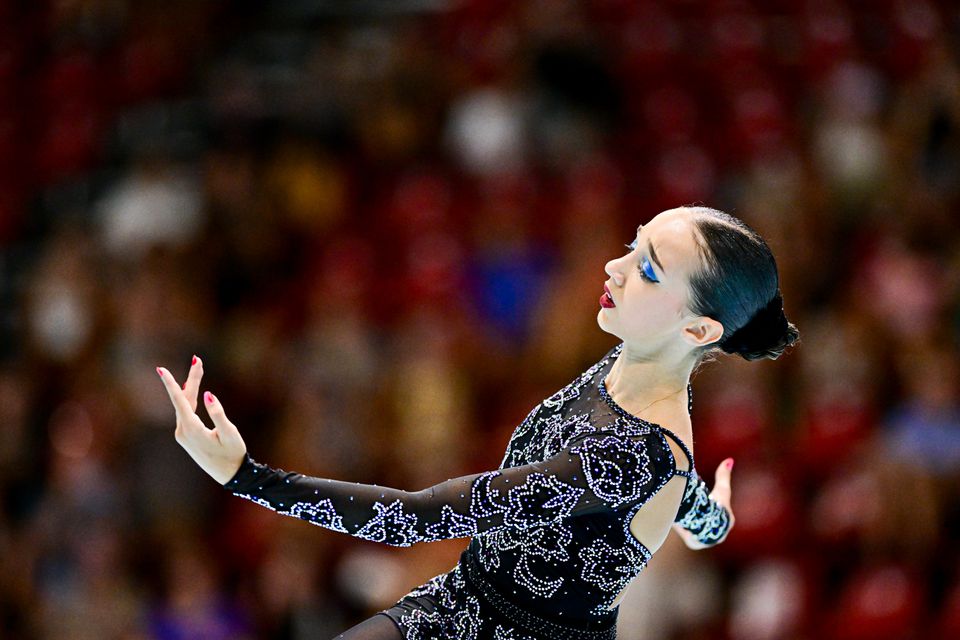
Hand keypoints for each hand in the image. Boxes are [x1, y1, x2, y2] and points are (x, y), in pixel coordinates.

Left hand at [156, 356, 246, 484]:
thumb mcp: (230, 433)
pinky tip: (191, 389)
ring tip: (198, 367)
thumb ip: (218, 413)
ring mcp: (182, 434)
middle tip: (197, 359)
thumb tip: (208, 394)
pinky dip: (189, 399)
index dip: (170, 383)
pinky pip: (185, 412)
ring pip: (184, 405)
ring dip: (191, 387)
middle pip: (183, 399)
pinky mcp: (186, 436)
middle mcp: (183, 431)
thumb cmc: (233, 454)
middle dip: (191, 379)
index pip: (179, 401)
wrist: (230, 476)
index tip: (160, 369)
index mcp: (192, 429)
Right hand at [673, 458, 735, 549]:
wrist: (708, 523)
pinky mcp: (696, 544)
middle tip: (690, 507)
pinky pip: (689, 536)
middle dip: (700, 516)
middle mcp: (719, 532)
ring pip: (697, 530)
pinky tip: (677, 523)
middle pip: (707, 522)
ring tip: (681, 514)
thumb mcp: (722, 488)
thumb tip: (730, 459)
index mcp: (727, 520)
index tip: (700, 501)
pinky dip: (684, 530)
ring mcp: (708, 540)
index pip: (718, 512)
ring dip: (691, 524)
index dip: (709, 506)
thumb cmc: (717, 505)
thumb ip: (724, 475)